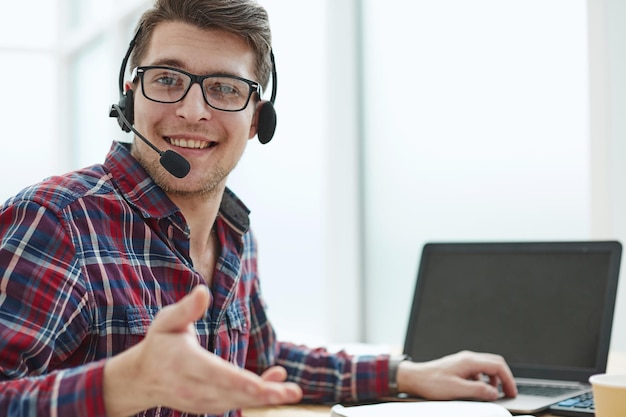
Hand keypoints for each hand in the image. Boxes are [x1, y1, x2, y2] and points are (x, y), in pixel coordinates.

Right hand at [104, 285, 302, 415]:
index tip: (259, 385)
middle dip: (263, 393)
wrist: (142, 378)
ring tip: (292, 391)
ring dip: (266, 397)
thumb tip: (203, 291)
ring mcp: (200, 401)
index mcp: (182, 362)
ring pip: (236, 401)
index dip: (237, 380)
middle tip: (292, 392)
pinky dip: (256, 396)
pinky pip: (235, 402)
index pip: (213, 373)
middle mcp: (192, 386)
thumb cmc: (160, 343)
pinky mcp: (208, 406)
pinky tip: (277, 385)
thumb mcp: (166, 322)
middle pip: (231, 392)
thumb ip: (186, 309)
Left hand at [396, 350, 516, 400]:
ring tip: (494, 393)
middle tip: (508, 393)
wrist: (415, 378)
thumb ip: (478, 391)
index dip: (509, 379)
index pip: (497, 365)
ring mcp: (463, 361)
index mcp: (469, 361)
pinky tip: (479, 390)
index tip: (512, 392)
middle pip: (494, 363)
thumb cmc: (431, 382)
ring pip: (486, 367)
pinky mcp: (458, 366)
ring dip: (494, 380)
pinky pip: (477, 371)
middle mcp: (467, 358)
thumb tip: (494, 393)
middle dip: (504, 378)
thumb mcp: (457, 390)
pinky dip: (483, 380)